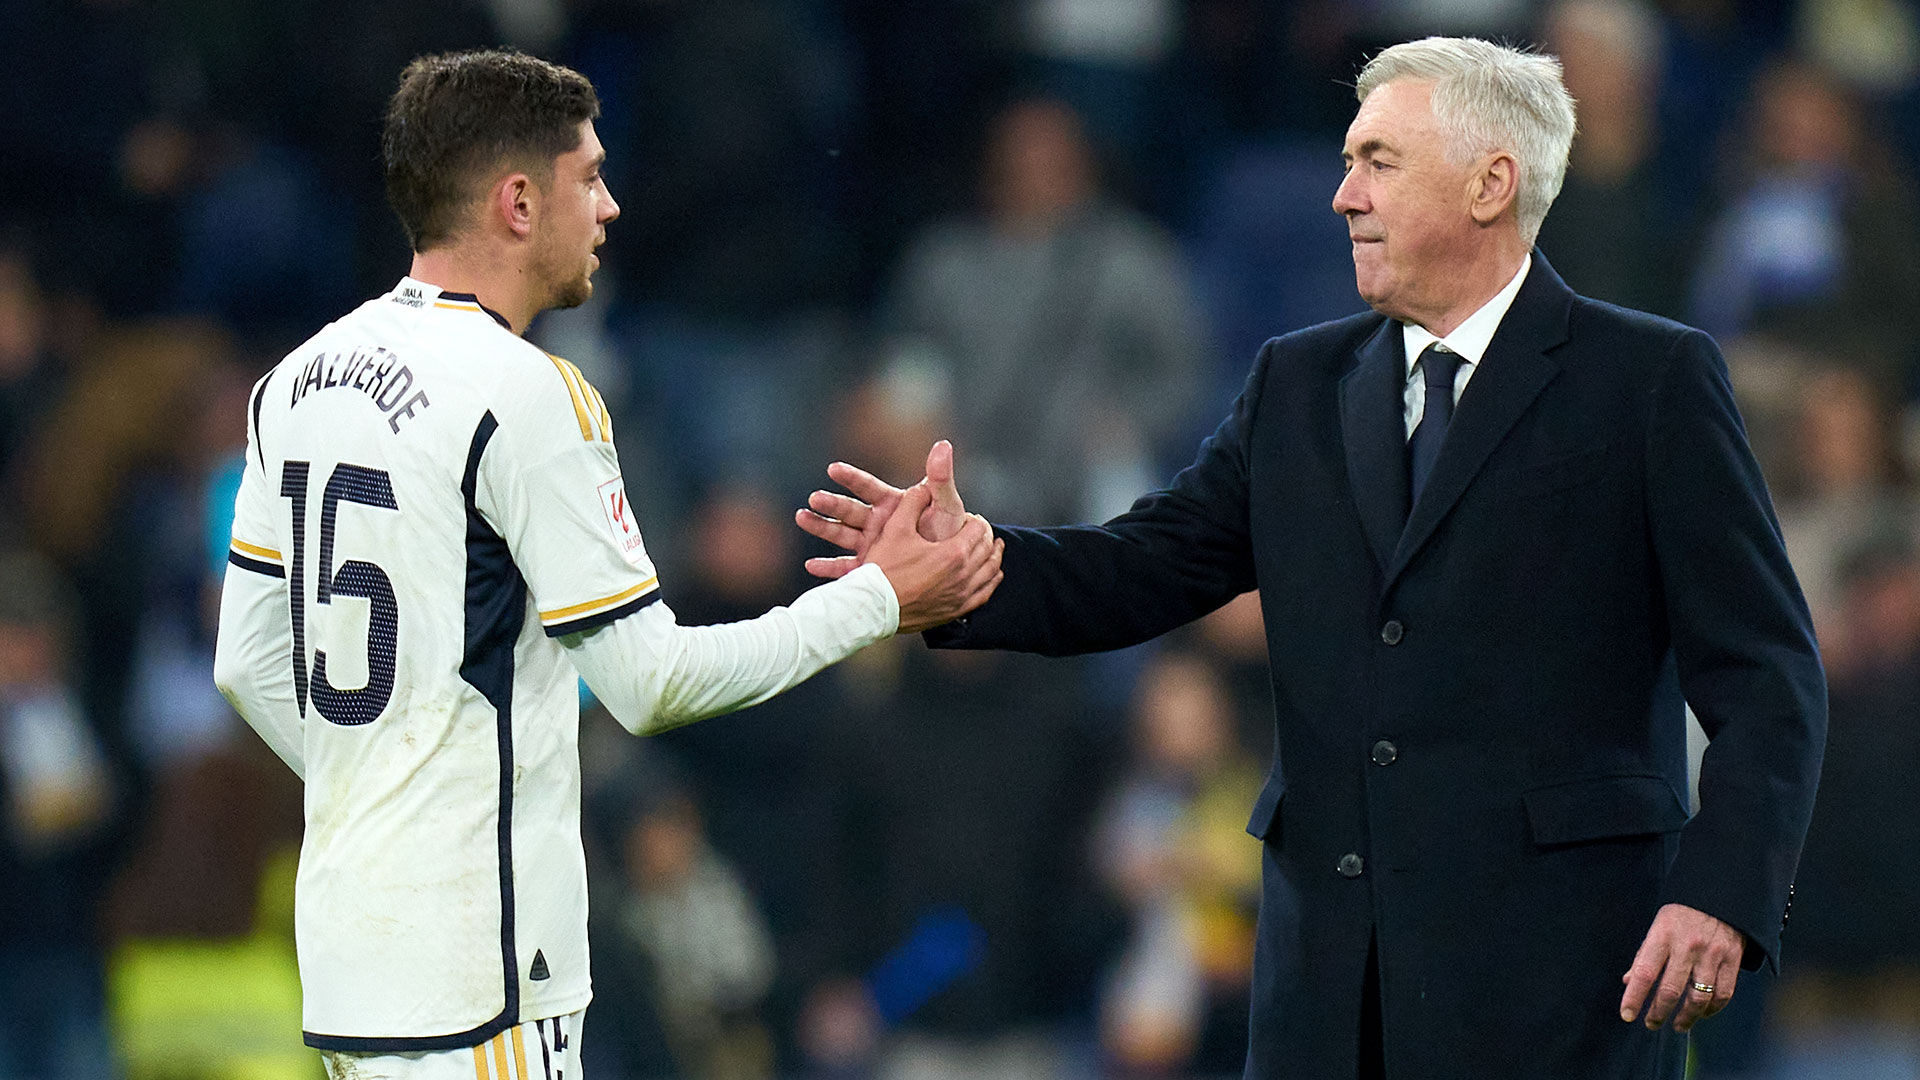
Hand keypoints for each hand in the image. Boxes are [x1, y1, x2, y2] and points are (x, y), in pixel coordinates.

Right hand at [797, 440, 971, 578]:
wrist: (955, 566)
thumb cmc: (950, 533)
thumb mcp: (946, 507)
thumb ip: (940, 479)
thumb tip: (943, 443)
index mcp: (893, 504)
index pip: (868, 487)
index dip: (851, 477)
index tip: (833, 468)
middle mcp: (878, 522)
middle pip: (850, 510)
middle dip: (831, 503)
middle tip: (814, 498)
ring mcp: (872, 545)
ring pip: (841, 534)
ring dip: (822, 526)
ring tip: (801, 517)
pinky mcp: (872, 567)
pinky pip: (848, 568)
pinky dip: (830, 567)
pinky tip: (811, 566)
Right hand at [860, 482, 1002, 633]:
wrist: (873, 607)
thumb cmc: (883, 569)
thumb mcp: (895, 529)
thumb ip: (912, 502)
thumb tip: (923, 487)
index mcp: (953, 553)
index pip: (979, 529)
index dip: (975, 520)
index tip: (969, 518)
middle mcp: (963, 575)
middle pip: (987, 549)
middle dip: (986, 536)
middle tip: (980, 529)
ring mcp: (961, 595)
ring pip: (990, 572)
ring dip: (994, 557)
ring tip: (995, 548)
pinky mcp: (955, 611)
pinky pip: (984, 595)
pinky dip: (991, 582)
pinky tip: (991, 577)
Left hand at [1620, 903, 1745, 1031]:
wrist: (1721, 894)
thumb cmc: (1683, 914)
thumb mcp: (1658, 926)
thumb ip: (1645, 954)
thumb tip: (1629, 981)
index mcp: (1663, 935)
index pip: (1645, 972)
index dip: (1634, 997)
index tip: (1627, 1015)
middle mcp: (1687, 946)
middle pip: (1671, 990)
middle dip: (1658, 1012)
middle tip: (1651, 1024)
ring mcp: (1712, 954)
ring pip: (1698, 997)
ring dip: (1686, 1017)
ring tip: (1677, 1025)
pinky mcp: (1732, 960)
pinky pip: (1723, 994)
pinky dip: (1712, 1009)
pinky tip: (1702, 1014)